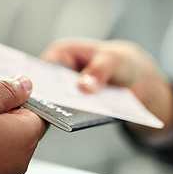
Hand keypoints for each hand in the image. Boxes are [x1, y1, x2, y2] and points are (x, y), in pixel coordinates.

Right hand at [41, 38, 172, 132]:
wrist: (136, 79)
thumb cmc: (121, 61)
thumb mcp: (114, 59)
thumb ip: (100, 70)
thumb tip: (84, 86)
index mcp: (63, 52)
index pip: (42, 65)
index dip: (36, 78)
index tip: (36, 92)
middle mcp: (61, 72)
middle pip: (47, 86)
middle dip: (47, 97)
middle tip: (47, 107)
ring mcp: (68, 90)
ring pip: (58, 101)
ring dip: (61, 110)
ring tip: (63, 116)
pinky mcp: (77, 105)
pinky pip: (73, 112)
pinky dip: (75, 117)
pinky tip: (78, 121)